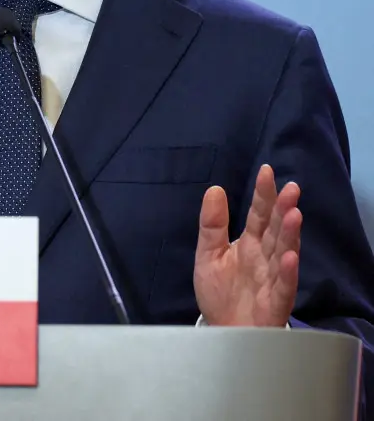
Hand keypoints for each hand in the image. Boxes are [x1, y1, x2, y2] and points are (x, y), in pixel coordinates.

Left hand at [194, 164, 301, 326]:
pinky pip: (283, 287)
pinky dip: (287, 273)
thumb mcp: (207, 254)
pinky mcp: (275, 302)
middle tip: (290, 189)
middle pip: (276, 230)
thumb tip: (214, 189)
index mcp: (250, 244)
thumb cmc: (219, 292)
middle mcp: (265, 258)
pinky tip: (290, 257)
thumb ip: (212, 224)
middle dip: (283, 209)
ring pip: (284, 254)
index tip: (266, 171)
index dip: (263, 194)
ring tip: (293, 214)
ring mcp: (272, 278)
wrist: (222, 329)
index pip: (259, 215)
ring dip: (290, 235)